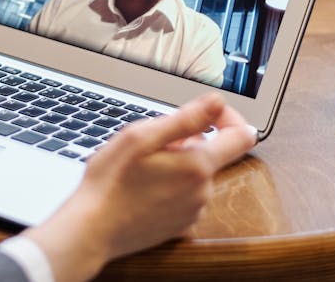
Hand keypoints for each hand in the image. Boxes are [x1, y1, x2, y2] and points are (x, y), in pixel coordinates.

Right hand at [21, 92, 255, 281]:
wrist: (92, 231)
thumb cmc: (110, 182)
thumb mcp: (141, 137)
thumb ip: (185, 119)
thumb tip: (217, 102)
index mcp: (197, 167)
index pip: (242, 136)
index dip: (228, 117)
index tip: (206, 114)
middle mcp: (203, 192)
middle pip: (211, 154)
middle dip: (187, 142)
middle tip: (151, 144)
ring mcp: (192, 211)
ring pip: (195, 174)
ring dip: (176, 164)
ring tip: (141, 168)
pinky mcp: (180, 225)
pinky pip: (185, 195)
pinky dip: (170, 185)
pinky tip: (142, 188)